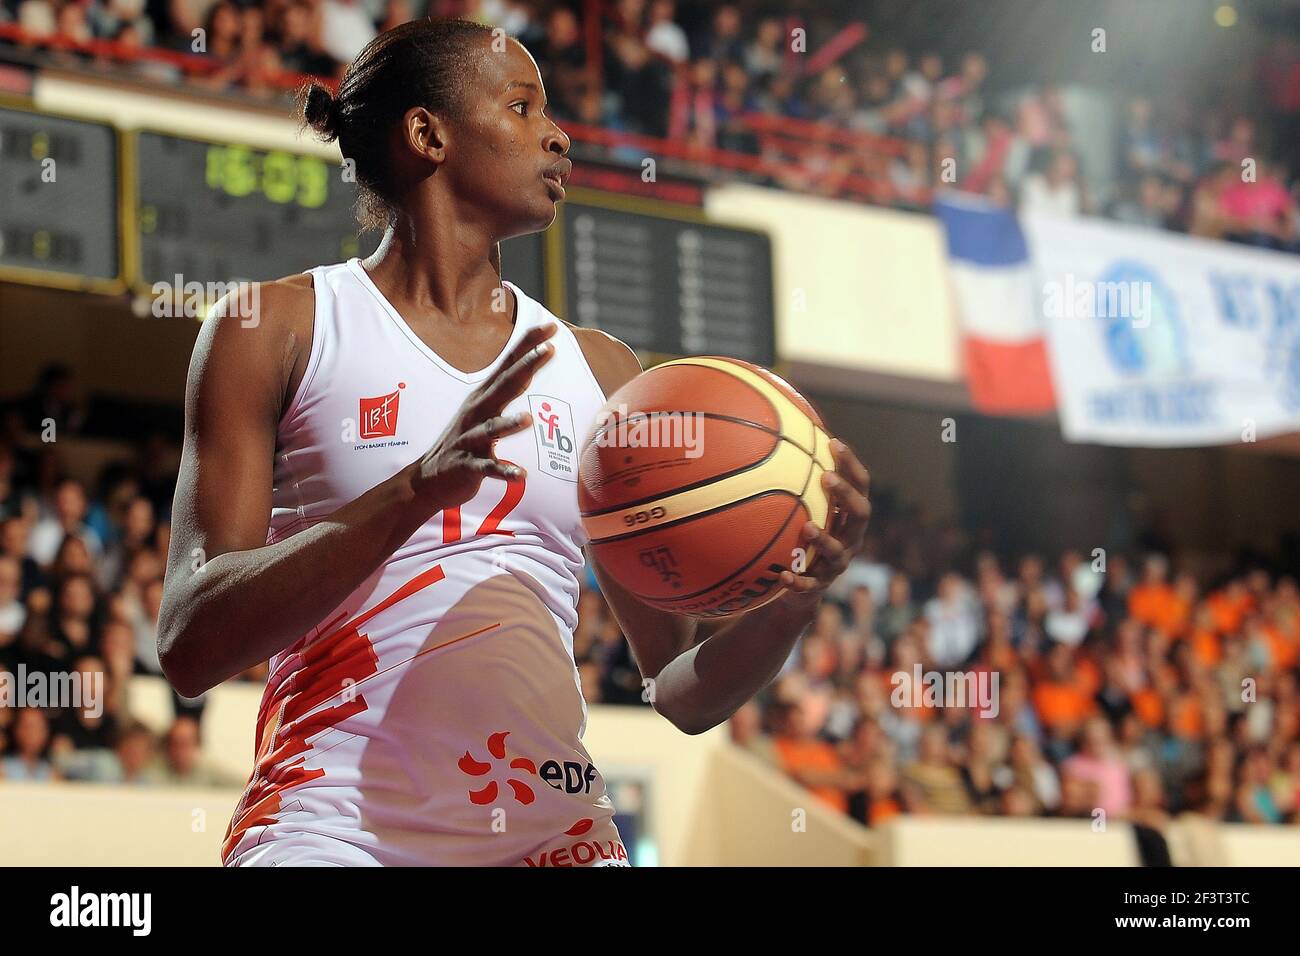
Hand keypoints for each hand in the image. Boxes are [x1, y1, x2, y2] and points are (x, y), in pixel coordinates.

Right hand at [411, 320, 557, 509]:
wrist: (428, 478)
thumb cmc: (466, 441)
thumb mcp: (484, 410)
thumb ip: (505, 389)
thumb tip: (529, 368)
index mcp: (484, 397)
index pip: (509, 365)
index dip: (529, 344)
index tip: (552, 326)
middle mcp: (477, 413)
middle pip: (504, 386)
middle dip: (526, 366)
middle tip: (549, 349)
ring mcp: (471, 439)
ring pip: (492, 429)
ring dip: (508, 425)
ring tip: (528, 419)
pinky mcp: (469, 466)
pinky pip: (489, 468)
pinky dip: (504, 471)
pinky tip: (521, 475)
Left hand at [776, 438, 870, 610]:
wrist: (801, 589)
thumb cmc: (803, 540)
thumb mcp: (805, 513)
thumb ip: (798, 486)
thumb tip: (776, 442)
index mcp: (849, 518)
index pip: (860, 486)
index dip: (851, 465)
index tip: (833, 443)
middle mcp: (850, 539)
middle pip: (861, 514)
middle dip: (846, 495)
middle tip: (827, 477)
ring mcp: (837, 564)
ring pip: (838, 552)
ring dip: (824, 539)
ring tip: (807, 528)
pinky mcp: (820, 587)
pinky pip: (810, 585)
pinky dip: (798, 581)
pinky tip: (782, 575)